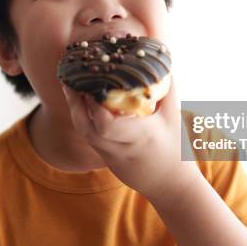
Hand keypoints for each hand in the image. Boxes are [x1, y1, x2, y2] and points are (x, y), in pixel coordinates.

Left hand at [62, 76, 199, 198]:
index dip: (93, 104)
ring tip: (71, 87)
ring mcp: (111, 156)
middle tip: (70, 80)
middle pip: (87, 128)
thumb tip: (161, 61)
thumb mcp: (174, 116)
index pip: (106, 124)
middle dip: (75, 103)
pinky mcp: (106, 160)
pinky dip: (83, 119)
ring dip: (75, 109)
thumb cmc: (176, 147)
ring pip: (84, 133)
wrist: (171, 184)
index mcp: (139, 136)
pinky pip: (89, 137)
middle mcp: (120, 148)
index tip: (92, 83)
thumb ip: (167, 89)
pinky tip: (81, 103)